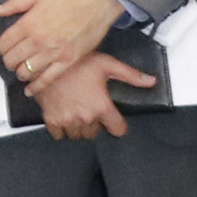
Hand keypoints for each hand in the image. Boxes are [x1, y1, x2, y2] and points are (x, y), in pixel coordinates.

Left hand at [0, 0, 120, 87]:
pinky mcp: (67, 61)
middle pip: (11, 61)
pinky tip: (31, 89)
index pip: (3, 45)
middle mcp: (39, 40)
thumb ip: (13, 5)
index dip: (2, 48)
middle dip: (9, 61)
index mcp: (29, 23)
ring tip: (23, 70)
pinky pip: (47, 80)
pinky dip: (36, 87)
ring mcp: (53, 52)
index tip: (5, 48)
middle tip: (13, 59)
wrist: (97, 2)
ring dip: (21, 73)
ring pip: (25, 72)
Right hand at [31, 55, 149, 139]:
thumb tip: (151, 81)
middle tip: (91, 109)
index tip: (113, 120)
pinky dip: (62, 129)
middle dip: (95, 123)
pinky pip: (60, 135)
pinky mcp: (51, 120)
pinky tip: (64, 115)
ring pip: (78, 135)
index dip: (117, 124)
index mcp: (101, 106)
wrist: (46, 61)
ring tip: (78, 111)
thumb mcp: (107, 64)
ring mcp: (67, 120)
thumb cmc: (76, 61)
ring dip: (80, 127)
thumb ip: (130, 75)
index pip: (118, 130)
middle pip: (96, 134)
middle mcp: (85, 117)